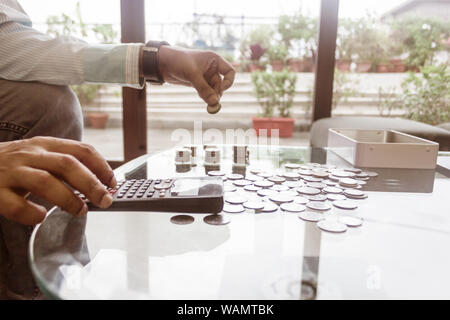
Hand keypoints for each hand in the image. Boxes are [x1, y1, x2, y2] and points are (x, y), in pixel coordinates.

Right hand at [0, 137, 115, 224]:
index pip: (81, 150)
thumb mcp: (40, 155)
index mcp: (46, 145)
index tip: (113, 183)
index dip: (101, 166)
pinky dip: (31, 213)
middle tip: (105, 200)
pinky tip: (40, 217)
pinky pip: (14, 204)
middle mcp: (30, 155)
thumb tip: (101, 182)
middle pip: (68, 164)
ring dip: (68, 198)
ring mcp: (12, 172)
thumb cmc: (14, 164)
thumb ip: (64, 164)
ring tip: (81, 211)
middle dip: (91, 184)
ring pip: (45, 182)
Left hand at [157, 46, 235, 104]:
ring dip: (211, 96)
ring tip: (205, 100)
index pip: (230, 72)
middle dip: (217, 93)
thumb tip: (215, 103)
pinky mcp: (198, 82)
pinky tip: (202, 97)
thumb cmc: (178, 61)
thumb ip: (204, 89)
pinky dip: (206, 96)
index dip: (228, 82)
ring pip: (214, 90)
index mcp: (214, 60)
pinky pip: (206, 92)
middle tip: (212, 102)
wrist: (162, 63)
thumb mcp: (192, 75)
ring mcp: (205, 76)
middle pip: (221, 84)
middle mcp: (212, 68)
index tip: (221, 90)